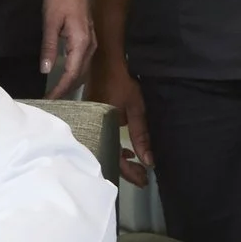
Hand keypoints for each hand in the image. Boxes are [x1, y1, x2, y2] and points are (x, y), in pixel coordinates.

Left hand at [39, 0, 96, 98]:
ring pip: (83, 70)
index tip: (49, 100)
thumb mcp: (50, 22)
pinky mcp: (89, 38)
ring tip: (56, 93)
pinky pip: (83, 62)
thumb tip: (46, 70)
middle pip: (80, 76)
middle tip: (50, 101)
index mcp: (81, 43)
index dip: (61, 89)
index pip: (72, 74)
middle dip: (66, 90)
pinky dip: (74, 73)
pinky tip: (64, 76)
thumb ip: (49, 47)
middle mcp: (90, 46)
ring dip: (71, 83)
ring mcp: (92, 42)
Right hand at [90, 52, 153, 188]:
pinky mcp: (92, 119)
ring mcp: (91, 124)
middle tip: (142, 178)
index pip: (116, 158)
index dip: (130, 172)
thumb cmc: (122, 82)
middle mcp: (93, 129)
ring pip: (106, 149)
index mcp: (103, 129)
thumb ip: (141, 135)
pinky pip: (103, 140)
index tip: (144, 180)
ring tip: (137, 167)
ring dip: (121, 160)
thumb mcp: (136, 109)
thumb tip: (149, 161)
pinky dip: (115, 148)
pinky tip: (127, 151)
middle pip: (108, 158)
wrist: (105, 61)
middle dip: (126, 170)